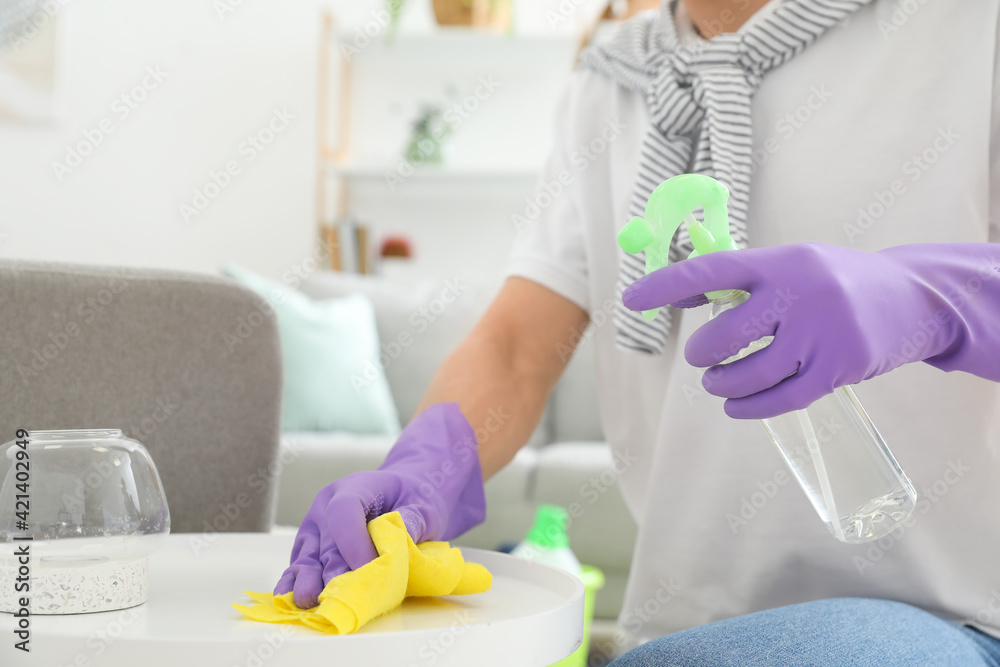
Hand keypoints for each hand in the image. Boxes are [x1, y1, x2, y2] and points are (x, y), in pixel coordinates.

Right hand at [274, 402, 485, 607]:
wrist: (404, 496)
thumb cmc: (413, 498)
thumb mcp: (424, 504)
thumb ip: (413, 520)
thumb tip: (399, 541)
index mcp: (354, 486)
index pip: (344, 510)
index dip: (353, 542)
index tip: (369, 568)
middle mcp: (326, 505)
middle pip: (326, 540)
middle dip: (335, 571)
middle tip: (346, 596)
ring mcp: (315, 527)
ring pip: (307, 555)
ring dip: (310, 581)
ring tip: (313, 602)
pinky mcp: (310, 549)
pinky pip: (299, 566)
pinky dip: (297, 584)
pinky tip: (292, 600)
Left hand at [622, 242, 999, 418]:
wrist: (913, 298)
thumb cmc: (836, 281)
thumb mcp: (792, 265)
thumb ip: (742, 280)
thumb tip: (678, 293)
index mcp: (779, 262)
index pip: (710, 272)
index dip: (666, 287)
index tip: (631, 300)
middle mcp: (798, 294)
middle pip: (726, 336)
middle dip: (704, 355)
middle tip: (703, 360)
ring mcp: (821, 332)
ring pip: (751, 373)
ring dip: (723, 386)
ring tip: (718, 384)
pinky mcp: (840, 367)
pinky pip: (782, 398)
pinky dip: (751, 408)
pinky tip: (737, 407)